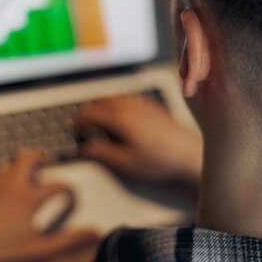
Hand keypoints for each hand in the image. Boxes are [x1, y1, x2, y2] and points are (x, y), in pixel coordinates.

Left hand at [0, 150, 98, 261]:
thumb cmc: (1, 257)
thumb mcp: (41, 251)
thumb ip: (70, 241)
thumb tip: (93, 233)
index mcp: (27, 199)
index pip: (57, 186)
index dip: (69, 190)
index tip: (72, 197)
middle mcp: (9, 188)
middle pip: (28, 158)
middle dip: (42, 157)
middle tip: (50, 161)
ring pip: (8, 163)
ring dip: (21, 164)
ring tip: (29, 171)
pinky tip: (1, 182)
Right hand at [74, 95, 202, 187]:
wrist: (187, 154)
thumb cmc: (160, 159)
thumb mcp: (126, 163)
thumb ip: (104, 153)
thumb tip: (87, 147)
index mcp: (120, 118)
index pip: (92, 113)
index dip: (79, 120)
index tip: (74, 126)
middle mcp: (130, 107)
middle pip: (102, 101)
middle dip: (89, 110)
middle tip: (83, 122)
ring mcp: (142, 104)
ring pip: (115, 98)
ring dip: (103, 105)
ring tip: (99, 118)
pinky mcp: (152, 107)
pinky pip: (128, 98)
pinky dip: (118, 103)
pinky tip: (121, 114)